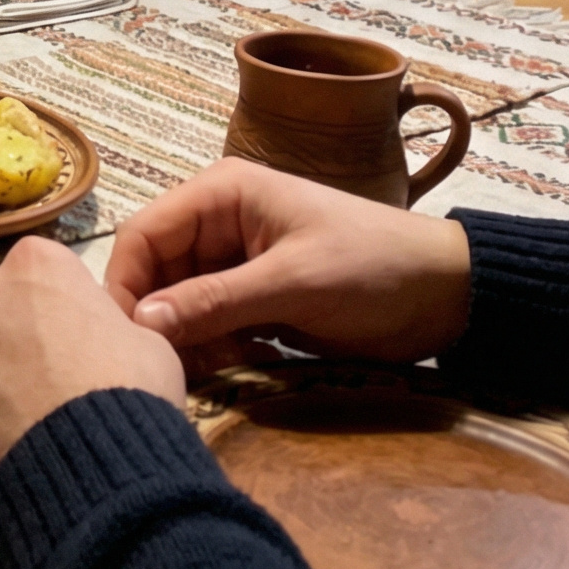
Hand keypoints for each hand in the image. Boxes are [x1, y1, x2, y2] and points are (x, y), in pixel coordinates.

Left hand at [0, 236, 185, 513]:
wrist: (93, 470)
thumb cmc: (129, 392)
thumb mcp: (144, 340)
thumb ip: (103, 322)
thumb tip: (87, 339)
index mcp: (34, 263)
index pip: (40, 272)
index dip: (60, 310)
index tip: (76, 343)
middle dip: (13, 340)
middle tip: (46, 386)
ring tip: (24, 426)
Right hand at [105, 159, 471, 375]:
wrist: (446, 296)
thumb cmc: (372, 269)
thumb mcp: (292, 284)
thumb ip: (214, 302)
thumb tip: (140, 323)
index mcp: (221, 195)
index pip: (143, 234)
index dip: (125, 285)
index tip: (122, 341)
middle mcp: (218, 223)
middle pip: (156, 273)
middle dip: (159, 321)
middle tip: (167, 370)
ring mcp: (236, 262)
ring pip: (180, 304)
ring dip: (187, 340)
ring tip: (208, 373)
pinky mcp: (254, 297)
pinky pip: (210, 323)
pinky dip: (213, 349)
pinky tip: (235, 369)